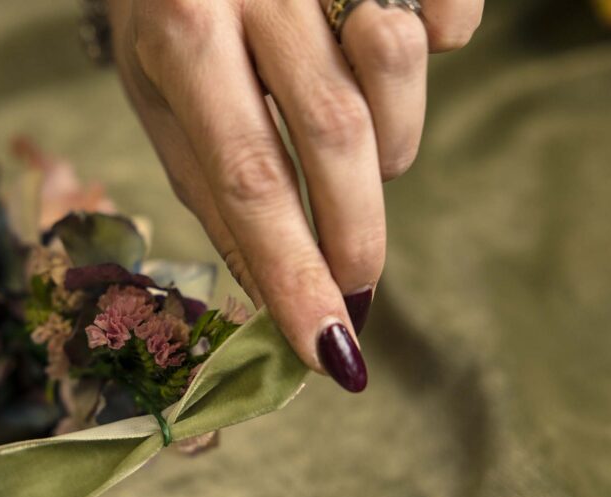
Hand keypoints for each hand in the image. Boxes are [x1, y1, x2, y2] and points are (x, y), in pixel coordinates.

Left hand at [108, 0, 481, 390]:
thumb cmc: (163, 10)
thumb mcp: (158, 96)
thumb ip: (214, 187)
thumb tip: (274, 295)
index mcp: (181, 31)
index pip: (250, 178)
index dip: (294, 273)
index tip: (329, 349)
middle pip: (336, 132)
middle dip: (357, 229)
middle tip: (357, 279)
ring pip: (397, 68)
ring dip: (392, 142)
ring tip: (356, 147)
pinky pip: (451, 14)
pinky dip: (436, 49)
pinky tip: (381, 55)